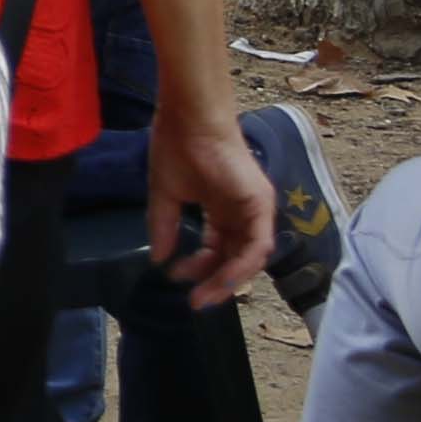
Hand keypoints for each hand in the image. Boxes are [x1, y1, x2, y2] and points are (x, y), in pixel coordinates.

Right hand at [146, 109, 274, 308]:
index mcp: (222, 207)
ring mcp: (256, 209)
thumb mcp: (165, 195)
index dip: (199, 266)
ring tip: (205, 294)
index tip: (175, 277)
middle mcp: (242, 211)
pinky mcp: (261, 205)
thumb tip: (159, 260)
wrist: (190, 121)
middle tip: (195, 300)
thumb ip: (163, 227)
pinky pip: (258, 245)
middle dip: (215, 281)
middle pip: (234, 256)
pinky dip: (242, 265)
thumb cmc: (177, 148)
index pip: (216, 247)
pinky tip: (221, 277)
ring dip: (229, 280)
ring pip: (249, 257)